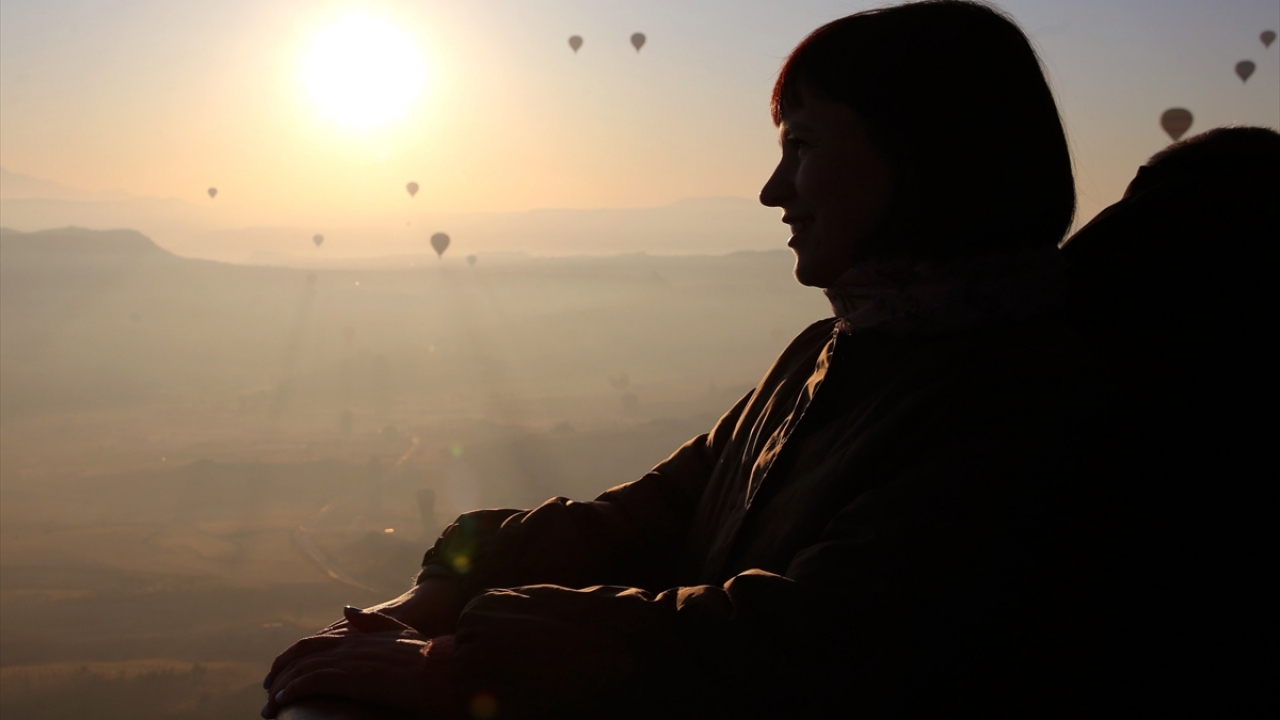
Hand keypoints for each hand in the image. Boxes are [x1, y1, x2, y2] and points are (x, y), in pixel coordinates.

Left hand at [262, 611, 459, 717]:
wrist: (439, 667)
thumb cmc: (424, 655)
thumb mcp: (398, 631)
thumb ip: (371, 620)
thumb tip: (347, 609)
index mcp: (356, 635)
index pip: (313, 643)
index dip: (293, 657)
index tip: (280, 673)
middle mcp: (348, 644)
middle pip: (301, 655)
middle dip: (280, 673)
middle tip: (268, 691)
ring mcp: (348, 660)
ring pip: (301, 670)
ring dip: (281, 689)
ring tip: (269, 707)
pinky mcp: (350, 677)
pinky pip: (310, 682)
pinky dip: (292, 692)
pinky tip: (282, 703)